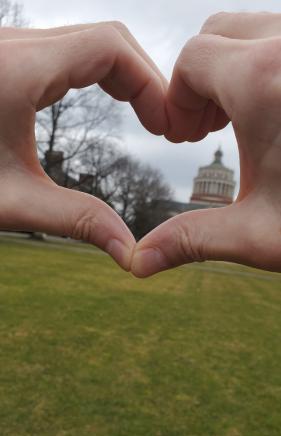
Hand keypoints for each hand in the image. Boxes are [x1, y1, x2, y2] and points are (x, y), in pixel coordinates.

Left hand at [0, 22, 167, 270]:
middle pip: (106, 39)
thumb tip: (130, 252)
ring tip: (146, 118)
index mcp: (18, 71)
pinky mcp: (5, 60)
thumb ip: (77, 221)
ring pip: (86, 42)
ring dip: (123, 75)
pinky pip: (65, 52)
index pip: (111, 46)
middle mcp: (14, 46)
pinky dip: (98, 73)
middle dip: (144, 80)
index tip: (166, 127)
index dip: (151, 82)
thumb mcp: (11, 201)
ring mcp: (8, 49)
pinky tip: (108, 105)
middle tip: (164, 126)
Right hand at [132, 12, 280, 276]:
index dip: (177, 98)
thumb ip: (192, 240)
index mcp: (263, 82)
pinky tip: (278, 114)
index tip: (185, 136)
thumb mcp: (259, 234)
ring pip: (255, 30)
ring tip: (245, 121)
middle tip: (209, 128)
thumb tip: (139, 263)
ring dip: (235, 69)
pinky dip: (268, 65)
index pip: (191, 59)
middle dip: (202, 79)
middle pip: (217, 33)